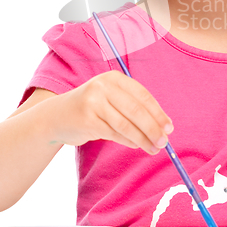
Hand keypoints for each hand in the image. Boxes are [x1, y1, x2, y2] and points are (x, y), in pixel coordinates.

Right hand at [50, 70, 173, 154]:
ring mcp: (94, 102)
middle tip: (164, 142)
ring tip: (154, 148)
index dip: (158, 112)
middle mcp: (103, 86)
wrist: (57, 116)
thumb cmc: (92, 107)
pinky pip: (114, 134)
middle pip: (136, 110)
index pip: (142, 95)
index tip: (169, 127)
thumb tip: (162, 125)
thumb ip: (132, 106)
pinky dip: (128, 141)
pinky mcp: (87, 120)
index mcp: (114, 78)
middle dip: (153, 128)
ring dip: (143, 139)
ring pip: (126, 124)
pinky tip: (136, 145)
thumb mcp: (110, 98)